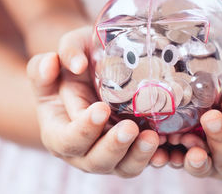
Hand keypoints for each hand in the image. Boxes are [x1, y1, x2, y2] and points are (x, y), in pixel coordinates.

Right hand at [27, 27, 160, 176]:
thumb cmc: (75, 64)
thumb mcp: (62, 54)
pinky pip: (142, 161)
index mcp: (58, 131)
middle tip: (130, 128)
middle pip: (95, 160)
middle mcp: (81, 149)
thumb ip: (55, 58)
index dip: (82, 129)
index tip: (101, 109)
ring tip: (152, 138)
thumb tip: (66, 64)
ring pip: (122, 167)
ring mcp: (108, 152)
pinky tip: (166, 151)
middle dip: (113, 147)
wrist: (94, 71)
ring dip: (138, 156)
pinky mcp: (129, 150)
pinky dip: (154, 158)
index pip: (66, 139)